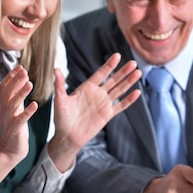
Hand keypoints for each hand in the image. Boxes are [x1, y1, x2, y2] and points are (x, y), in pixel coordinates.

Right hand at [0, 66, 37, 190]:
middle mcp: (4, 110)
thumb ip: (15, 94)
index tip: (20, 66)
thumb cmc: (13, 127)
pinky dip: (28, 111)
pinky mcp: (15, 129)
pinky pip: (21, 119)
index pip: (4, 86)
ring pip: (14, 104)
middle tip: (24, 71)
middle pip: (8, 92)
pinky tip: (35, 105)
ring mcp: (9, 119)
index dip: (11, 76)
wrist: (9, 149)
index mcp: (3, 104)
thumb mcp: (13, 108)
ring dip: (21, 93)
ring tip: (30, 83)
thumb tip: (21, 77)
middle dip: (16, 80)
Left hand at [48, 53, 141, 171]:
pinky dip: (129, 100)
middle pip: (113, 80)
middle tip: (133, 63)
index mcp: (87, 88)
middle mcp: (97, 94)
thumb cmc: (61, 118)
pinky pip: (120, 106)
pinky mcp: (107, 114)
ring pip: (119, 90)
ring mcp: (103, 104)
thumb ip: (59, 84)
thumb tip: (55, 69)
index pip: (101, 74)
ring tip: (138, 73)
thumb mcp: (60, 100)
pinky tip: (137, 92)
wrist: (67, 136)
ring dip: (128, 82)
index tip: (117, 55)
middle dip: (123, 72)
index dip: (109, 65)